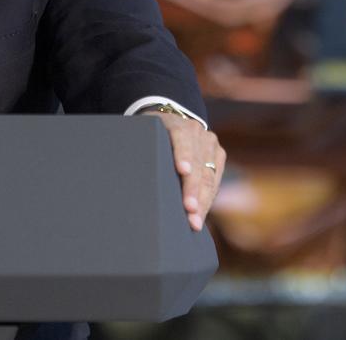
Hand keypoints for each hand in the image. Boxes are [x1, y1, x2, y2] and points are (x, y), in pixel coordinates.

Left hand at [144, 111, 224, 231]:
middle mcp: (196, 131)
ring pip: (209, 175)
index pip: (181, 137)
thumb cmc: (149, 137)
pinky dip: (208, 199)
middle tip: (189, 211)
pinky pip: (215, 180)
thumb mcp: (143, 137)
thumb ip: (140, 151)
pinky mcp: (218, 155)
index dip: (183, 154)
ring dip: (203, 201)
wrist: (171, 124)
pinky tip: (200, 215)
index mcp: (176, 123)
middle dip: (193, 189)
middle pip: (197, 163)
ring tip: (195, 221)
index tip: (182, 170)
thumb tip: (127, 177)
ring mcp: (209, 142)